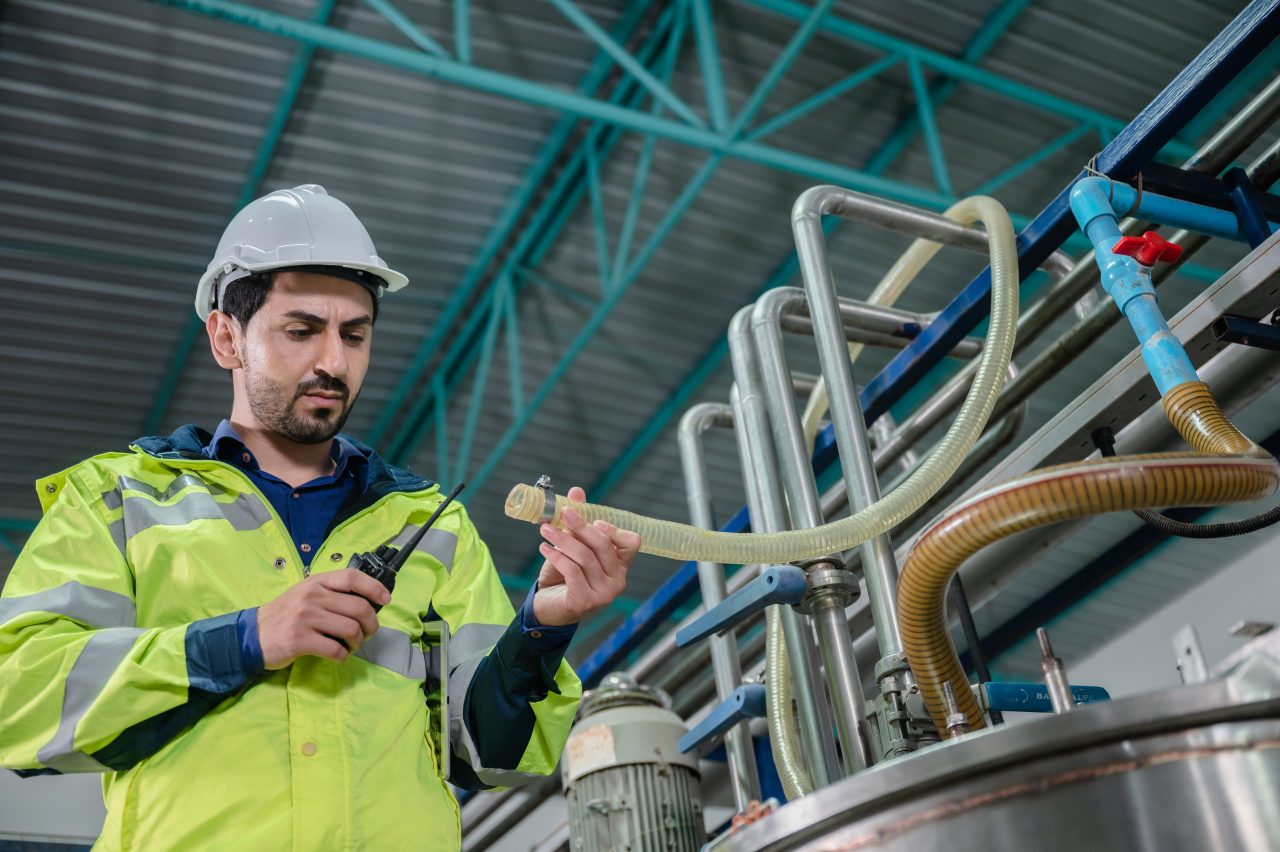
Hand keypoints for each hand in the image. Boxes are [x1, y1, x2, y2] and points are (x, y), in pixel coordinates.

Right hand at [257, 569, 389, 668]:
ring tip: (351, 645)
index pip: (352, 577)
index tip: (386, 600)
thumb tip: (368, 601)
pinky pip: (335, 649)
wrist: (253, 634)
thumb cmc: (285, 614)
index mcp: (316, 582)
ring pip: (351, 629)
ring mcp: (305, 618)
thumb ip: (332, 593)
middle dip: (371, 625)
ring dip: (358, 642)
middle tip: (367, 633)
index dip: (374, 587)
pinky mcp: (299, 640)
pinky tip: (338, 654)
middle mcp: (312, 596)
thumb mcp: (306, 594)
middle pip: (359, 607)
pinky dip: (343, 655)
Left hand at [533, 487, 640, 626]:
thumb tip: (576, 491)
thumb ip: (578, 521)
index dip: (614, 529)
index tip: (593, 520)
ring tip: (545, 529)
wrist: (549, 609)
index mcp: (621, 566)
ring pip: (585, 557)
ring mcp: (604, 594)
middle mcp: (618, 581)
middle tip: (563, 513)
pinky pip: (572, 571)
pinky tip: (544, 548)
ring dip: (563, 539)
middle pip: (603, 545)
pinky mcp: (585, 602)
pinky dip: (556, 556)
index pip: (632, 542)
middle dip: (581, 526)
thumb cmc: (565, 576)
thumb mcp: (572, 546)